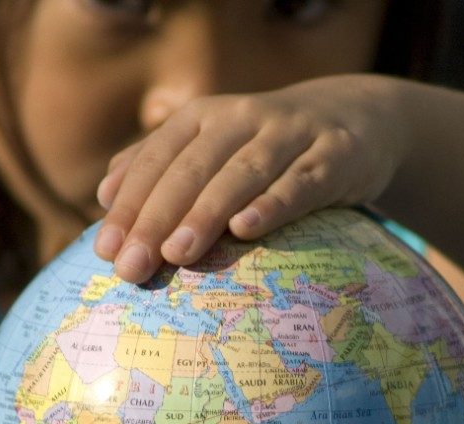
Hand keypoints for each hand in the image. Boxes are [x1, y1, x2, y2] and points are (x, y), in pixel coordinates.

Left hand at [93, 74, 408, 283]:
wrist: (358, 118)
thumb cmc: (269, 148)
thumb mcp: (214, 145)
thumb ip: (161, 165)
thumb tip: (105, 195)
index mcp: (205, 117)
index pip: (157, 159)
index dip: (130, 203)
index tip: (106, 250)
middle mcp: (243, 117)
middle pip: (192, 168)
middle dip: (158, 217)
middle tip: (132, 266)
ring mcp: (292, 134)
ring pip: (243, 172)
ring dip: (207, 212)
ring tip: (177, 253)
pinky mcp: (336, 156)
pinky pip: (301, 182)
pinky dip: (274, 203)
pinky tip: (246, 228)